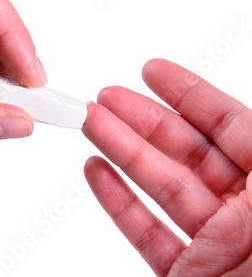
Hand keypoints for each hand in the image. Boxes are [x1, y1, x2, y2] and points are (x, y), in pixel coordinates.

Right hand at [82, 59, 251, 275]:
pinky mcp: (187, 275)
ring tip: (91, 126)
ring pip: (159, 188)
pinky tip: (99, 173)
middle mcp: (249, 215)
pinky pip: (147, 233)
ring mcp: (216, 247)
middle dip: (142, 119)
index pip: (232, 127)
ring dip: (120, 153)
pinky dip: (119, 202)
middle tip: (106, 98)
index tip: (153, 71)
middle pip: (186, 152)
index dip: (189, 95)